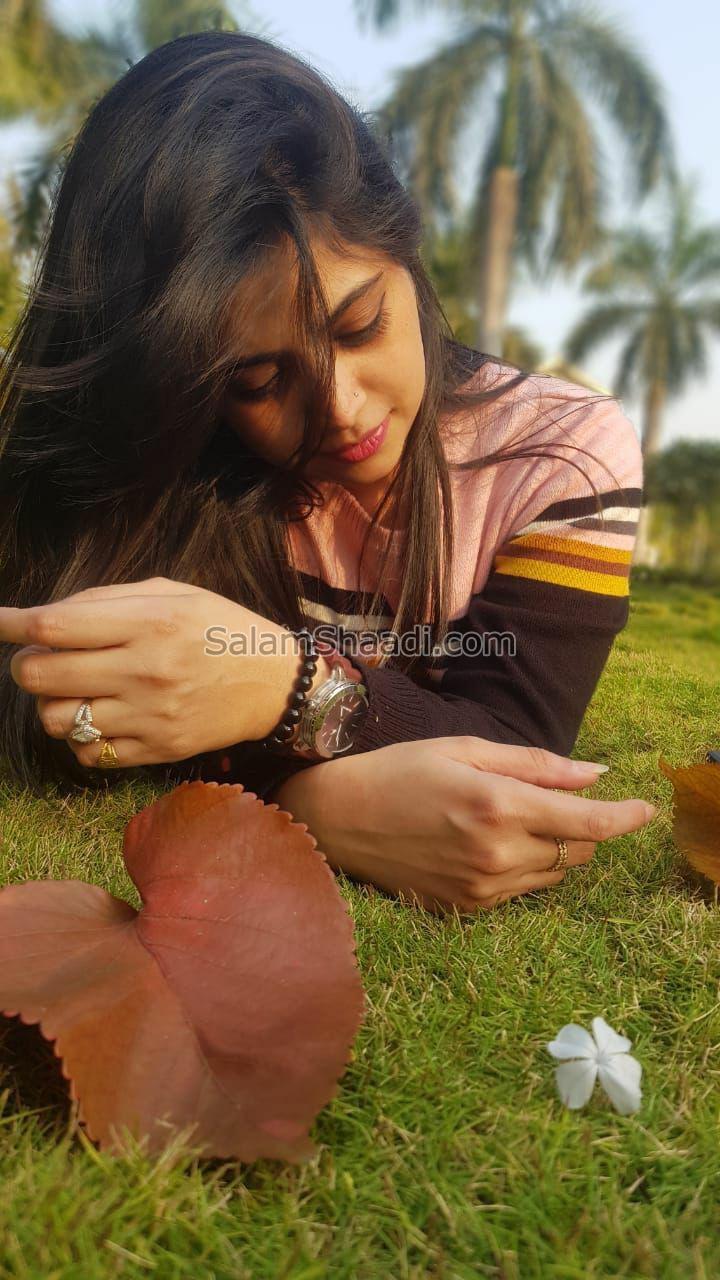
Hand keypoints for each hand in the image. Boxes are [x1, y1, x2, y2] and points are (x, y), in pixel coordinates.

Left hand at [0, 576, 329, 768]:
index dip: (11, 624)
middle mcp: (144, 670)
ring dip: (53, 704)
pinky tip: (100, 717)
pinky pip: (87, 753)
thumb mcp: (173, 594)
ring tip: (76, 690)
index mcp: (148, 622)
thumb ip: (107, 599)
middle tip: (40, 659)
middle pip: (41, 675)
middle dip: (26, 666)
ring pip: (56, 720)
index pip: (54, 627)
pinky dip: (81, 737)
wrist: (275, 684)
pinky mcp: (156, 750)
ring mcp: (149, 716)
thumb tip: (43, 615)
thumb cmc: (220, 629)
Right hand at [270, 736, 656, 914]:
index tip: (645, 809)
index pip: (589, 822)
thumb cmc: (400, 770)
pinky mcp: (468, 909)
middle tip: (550, 800)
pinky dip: (525, 866)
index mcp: (499, 805)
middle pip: (578, 849)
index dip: (626, 816)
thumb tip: (596, 774)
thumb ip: (536, 764)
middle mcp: (496, 853)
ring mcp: (482, 887)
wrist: (339, 819)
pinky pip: (522, 891)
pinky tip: (488, 842)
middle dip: (582, 825)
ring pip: (555, 873)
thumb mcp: (466, 749)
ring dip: (554, 847)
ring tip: (509, 819)